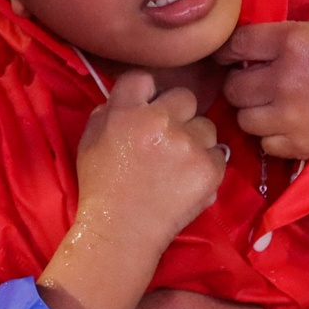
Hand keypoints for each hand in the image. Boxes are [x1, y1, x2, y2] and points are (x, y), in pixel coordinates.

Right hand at [76, 71, 226, 243]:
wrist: (121, 231)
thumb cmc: (101, 187)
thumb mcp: (90, 140)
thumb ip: (110, 111)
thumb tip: (135, 98)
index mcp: (128, 112)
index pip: (144, 77)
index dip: (147, 93)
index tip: (147, 108)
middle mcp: (161, 122)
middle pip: (185, 97)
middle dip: (178, 114)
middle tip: (168, 138)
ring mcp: (189, 145)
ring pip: (206, 126)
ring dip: (196, 140)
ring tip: (179, 164)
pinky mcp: (210, 168)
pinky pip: (218, 155)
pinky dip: (206, 166)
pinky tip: (188, 181)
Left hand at [216, 19, 308, 158]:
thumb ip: (278, 38)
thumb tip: (237, 50)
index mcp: (291, 42)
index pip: (235, 45)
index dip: (228, 52)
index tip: (231, 58)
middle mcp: (285, 78)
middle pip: (233, 88)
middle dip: (241, 85)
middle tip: (255, 85)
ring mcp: (291, 115)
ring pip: (244, 119)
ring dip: (253, 113)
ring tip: (271, 106)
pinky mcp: (300, 144)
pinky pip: (264, 143)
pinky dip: (271, 136)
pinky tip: (287, 124)